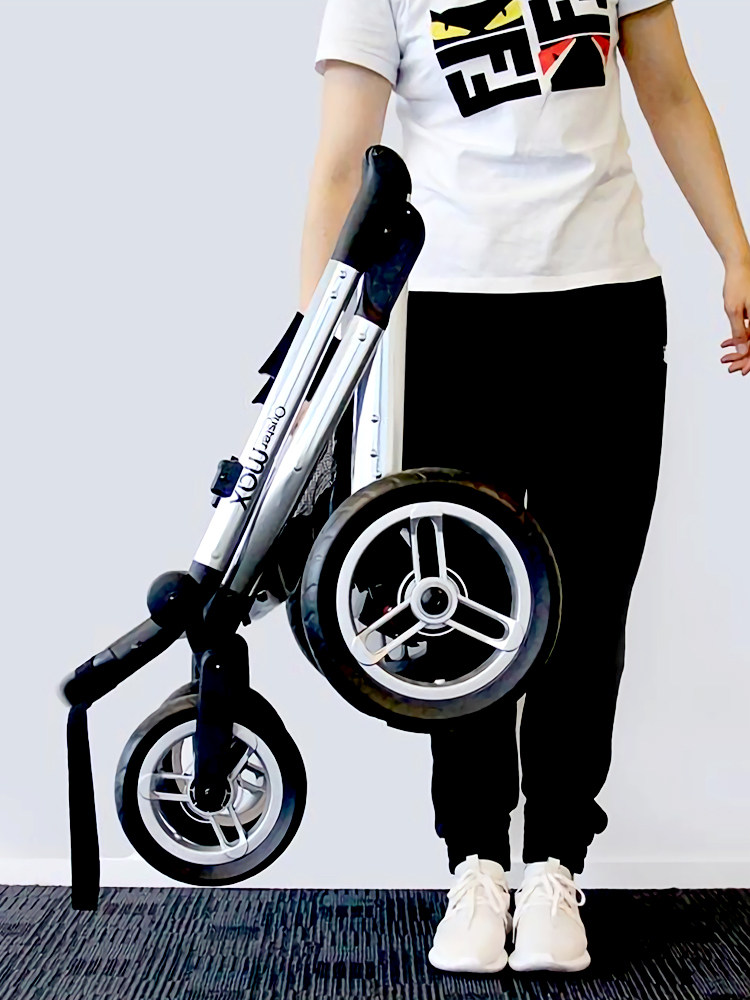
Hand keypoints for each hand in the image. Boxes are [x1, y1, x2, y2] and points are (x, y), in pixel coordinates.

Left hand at [720, 259, 749, 374]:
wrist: (740, 266)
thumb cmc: (738, 284)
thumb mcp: (734, 310)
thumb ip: (739, 332)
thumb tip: (742, 351)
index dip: (749, 361)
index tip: (741, 370)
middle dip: (743, 358)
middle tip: (730, 366)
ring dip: (739, 349)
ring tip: (725, 357)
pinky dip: (739, 337)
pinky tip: (727, 343)